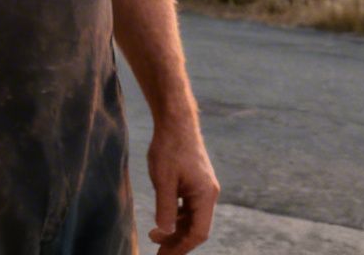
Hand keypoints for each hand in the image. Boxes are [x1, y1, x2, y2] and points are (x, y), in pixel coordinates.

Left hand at [145, 123, 217, 253]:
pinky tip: (163, 220)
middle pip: (197, 228)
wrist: (175, 121)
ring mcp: (203, 188)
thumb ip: (165, 209)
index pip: (199, 232)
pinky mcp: (195, 183)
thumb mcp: (163, 181)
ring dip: (177, 231)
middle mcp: (208, 194)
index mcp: (205, 195)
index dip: (182, 247)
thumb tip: (165, 235)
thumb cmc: (169, 148)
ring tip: (155, 238)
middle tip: (158, 253)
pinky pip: (189, 208)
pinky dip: (177, 218)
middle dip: (178, 243)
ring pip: (192, 219)